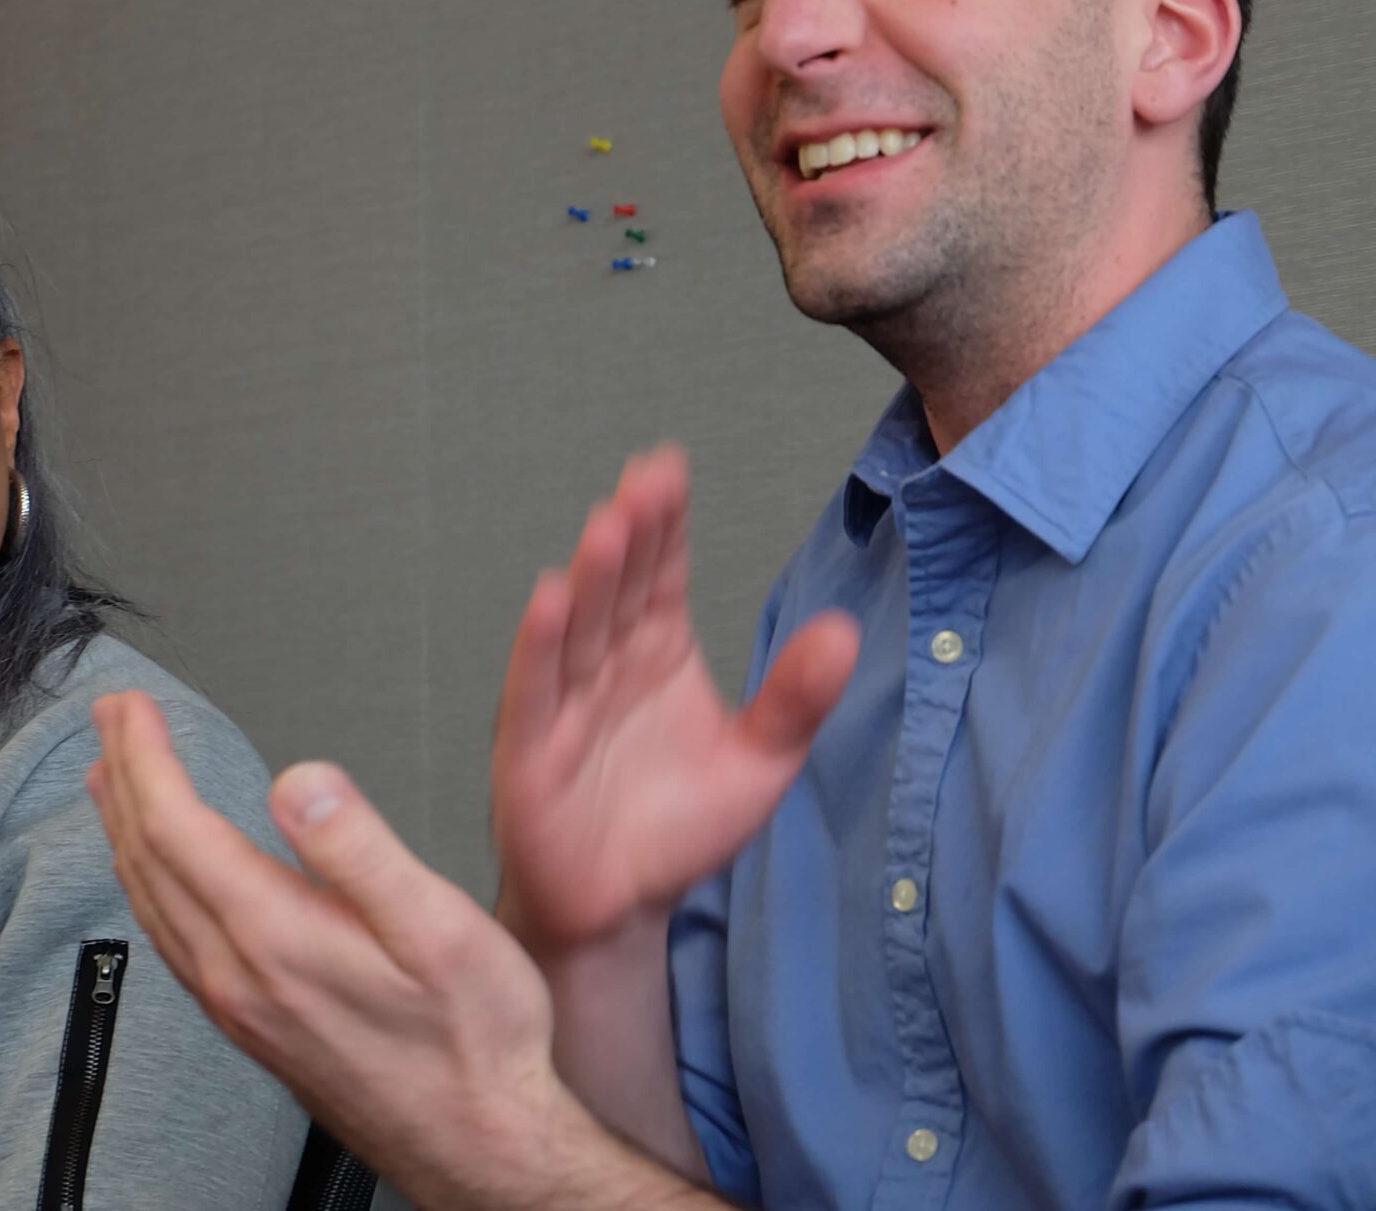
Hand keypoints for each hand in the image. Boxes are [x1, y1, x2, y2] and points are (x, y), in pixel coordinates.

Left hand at [87, 691, 681, 1210]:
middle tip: (110, 717)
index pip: (177, 827)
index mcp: (275, 936)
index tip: (134, 709)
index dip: (146, 759)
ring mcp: (238, 1004)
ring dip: (124, 829)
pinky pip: (171, 939)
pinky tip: (160, 873)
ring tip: (111, 779)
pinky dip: (149, 883)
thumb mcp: (438, 926)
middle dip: (123, 777)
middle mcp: (239, 974)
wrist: (480, 1141)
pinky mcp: (252, 1023)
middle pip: (148, 858)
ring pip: (151, 901)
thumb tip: (299, 780)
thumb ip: (359, 847)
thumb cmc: (475, 1039)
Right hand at [492, 446, 859, 951]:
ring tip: (609, 523)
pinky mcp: (531, 750)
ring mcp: (566, 702)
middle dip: (632, 534)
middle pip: (619, 587)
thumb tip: (844, 633)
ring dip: (592, 576)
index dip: (666, 522)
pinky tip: (551, 598)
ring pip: (579, 628)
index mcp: (658, 649)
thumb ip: (795, 700)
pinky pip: (536, 691)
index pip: (661, 573)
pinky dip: (540, 646)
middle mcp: (608, 662)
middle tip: (646, 481)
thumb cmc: (680, 827)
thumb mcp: (759, 764)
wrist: (621, 907)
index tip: (670, 466)